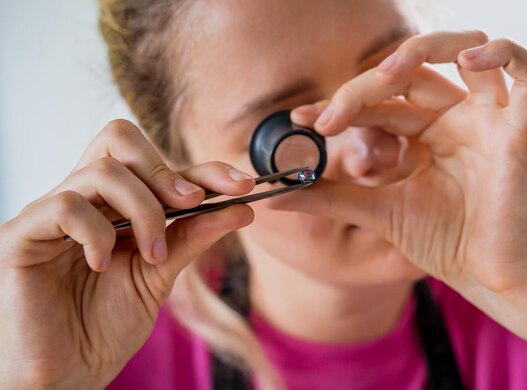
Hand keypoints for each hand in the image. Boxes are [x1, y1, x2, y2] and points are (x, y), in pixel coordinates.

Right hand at [0, 120, 254, 387]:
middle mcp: (83, 198)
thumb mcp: (160, 276)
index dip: (201, 167)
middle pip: (120, 139)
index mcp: (114, 205)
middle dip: (166, 171)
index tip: (241, 184)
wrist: (65, 374)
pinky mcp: (22, 234)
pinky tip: (101, 265)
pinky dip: (97, 233)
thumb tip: (241, 208)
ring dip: (143, 211)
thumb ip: (192, 237)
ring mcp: (50, 212)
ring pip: (103, 171)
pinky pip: (66, 205)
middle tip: (191, 204)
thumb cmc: (105, 326)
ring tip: (150, 256)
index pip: (157, 163)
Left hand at [273, 30, 526, 293]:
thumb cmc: (441, 243)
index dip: (340, 102)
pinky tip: (469, 59)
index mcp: (425, 132)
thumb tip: (271, 194)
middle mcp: (457, 117)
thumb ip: (329, 197)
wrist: (485, 279)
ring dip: (425, 49)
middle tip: (329, 120)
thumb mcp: (375, 212)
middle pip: (411, 73)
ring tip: (386, 72)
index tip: (301, 120)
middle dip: (363, 87)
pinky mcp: (522, 131)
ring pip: (469, 51)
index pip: (379, 99)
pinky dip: (505, 54)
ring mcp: (490, 120)